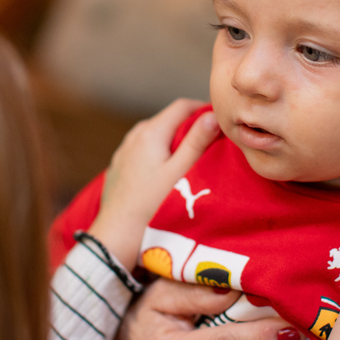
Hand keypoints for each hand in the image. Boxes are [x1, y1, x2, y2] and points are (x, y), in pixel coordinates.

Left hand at [88, 99, 218, 269]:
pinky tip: (167, 173)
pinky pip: (145, 150)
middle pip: (169, 120)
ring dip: (175, 140)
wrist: (117, 234)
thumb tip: (213, 115)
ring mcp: (125, 150)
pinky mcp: (121, 165)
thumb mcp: (180, 172)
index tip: (222, 123)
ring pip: (157, 135)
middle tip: (213, 143)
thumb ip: (197, 142)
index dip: (204, 109)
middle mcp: (135, 135)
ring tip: (192, 159)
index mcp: (151, 132)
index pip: (183, 106)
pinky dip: (160, 153)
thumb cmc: (152, 206)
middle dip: (191, 126)